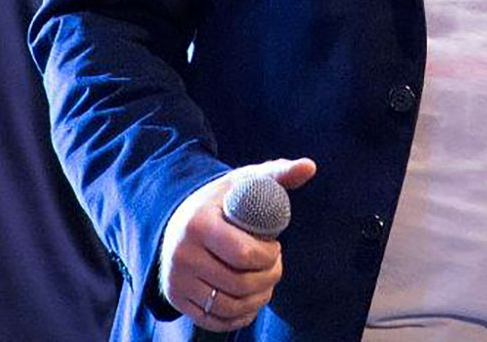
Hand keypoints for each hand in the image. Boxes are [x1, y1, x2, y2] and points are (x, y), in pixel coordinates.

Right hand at [159, 156, 315, 332]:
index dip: (269, 257)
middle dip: (268, 278)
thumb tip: (310, 166)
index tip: (276, 247)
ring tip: (266, 284)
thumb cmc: (220, 200)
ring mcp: (177, 280)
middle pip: (239, 284)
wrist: (176, 219)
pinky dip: (238, 317)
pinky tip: (249, 303)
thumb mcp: (243, 181)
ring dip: (257, 300)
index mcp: (199, 223)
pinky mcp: (177, 299)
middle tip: (275, 266)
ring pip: (228, 307)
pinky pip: (213, 321)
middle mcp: (183, 254)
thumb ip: (277, 173)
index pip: (244, 254)